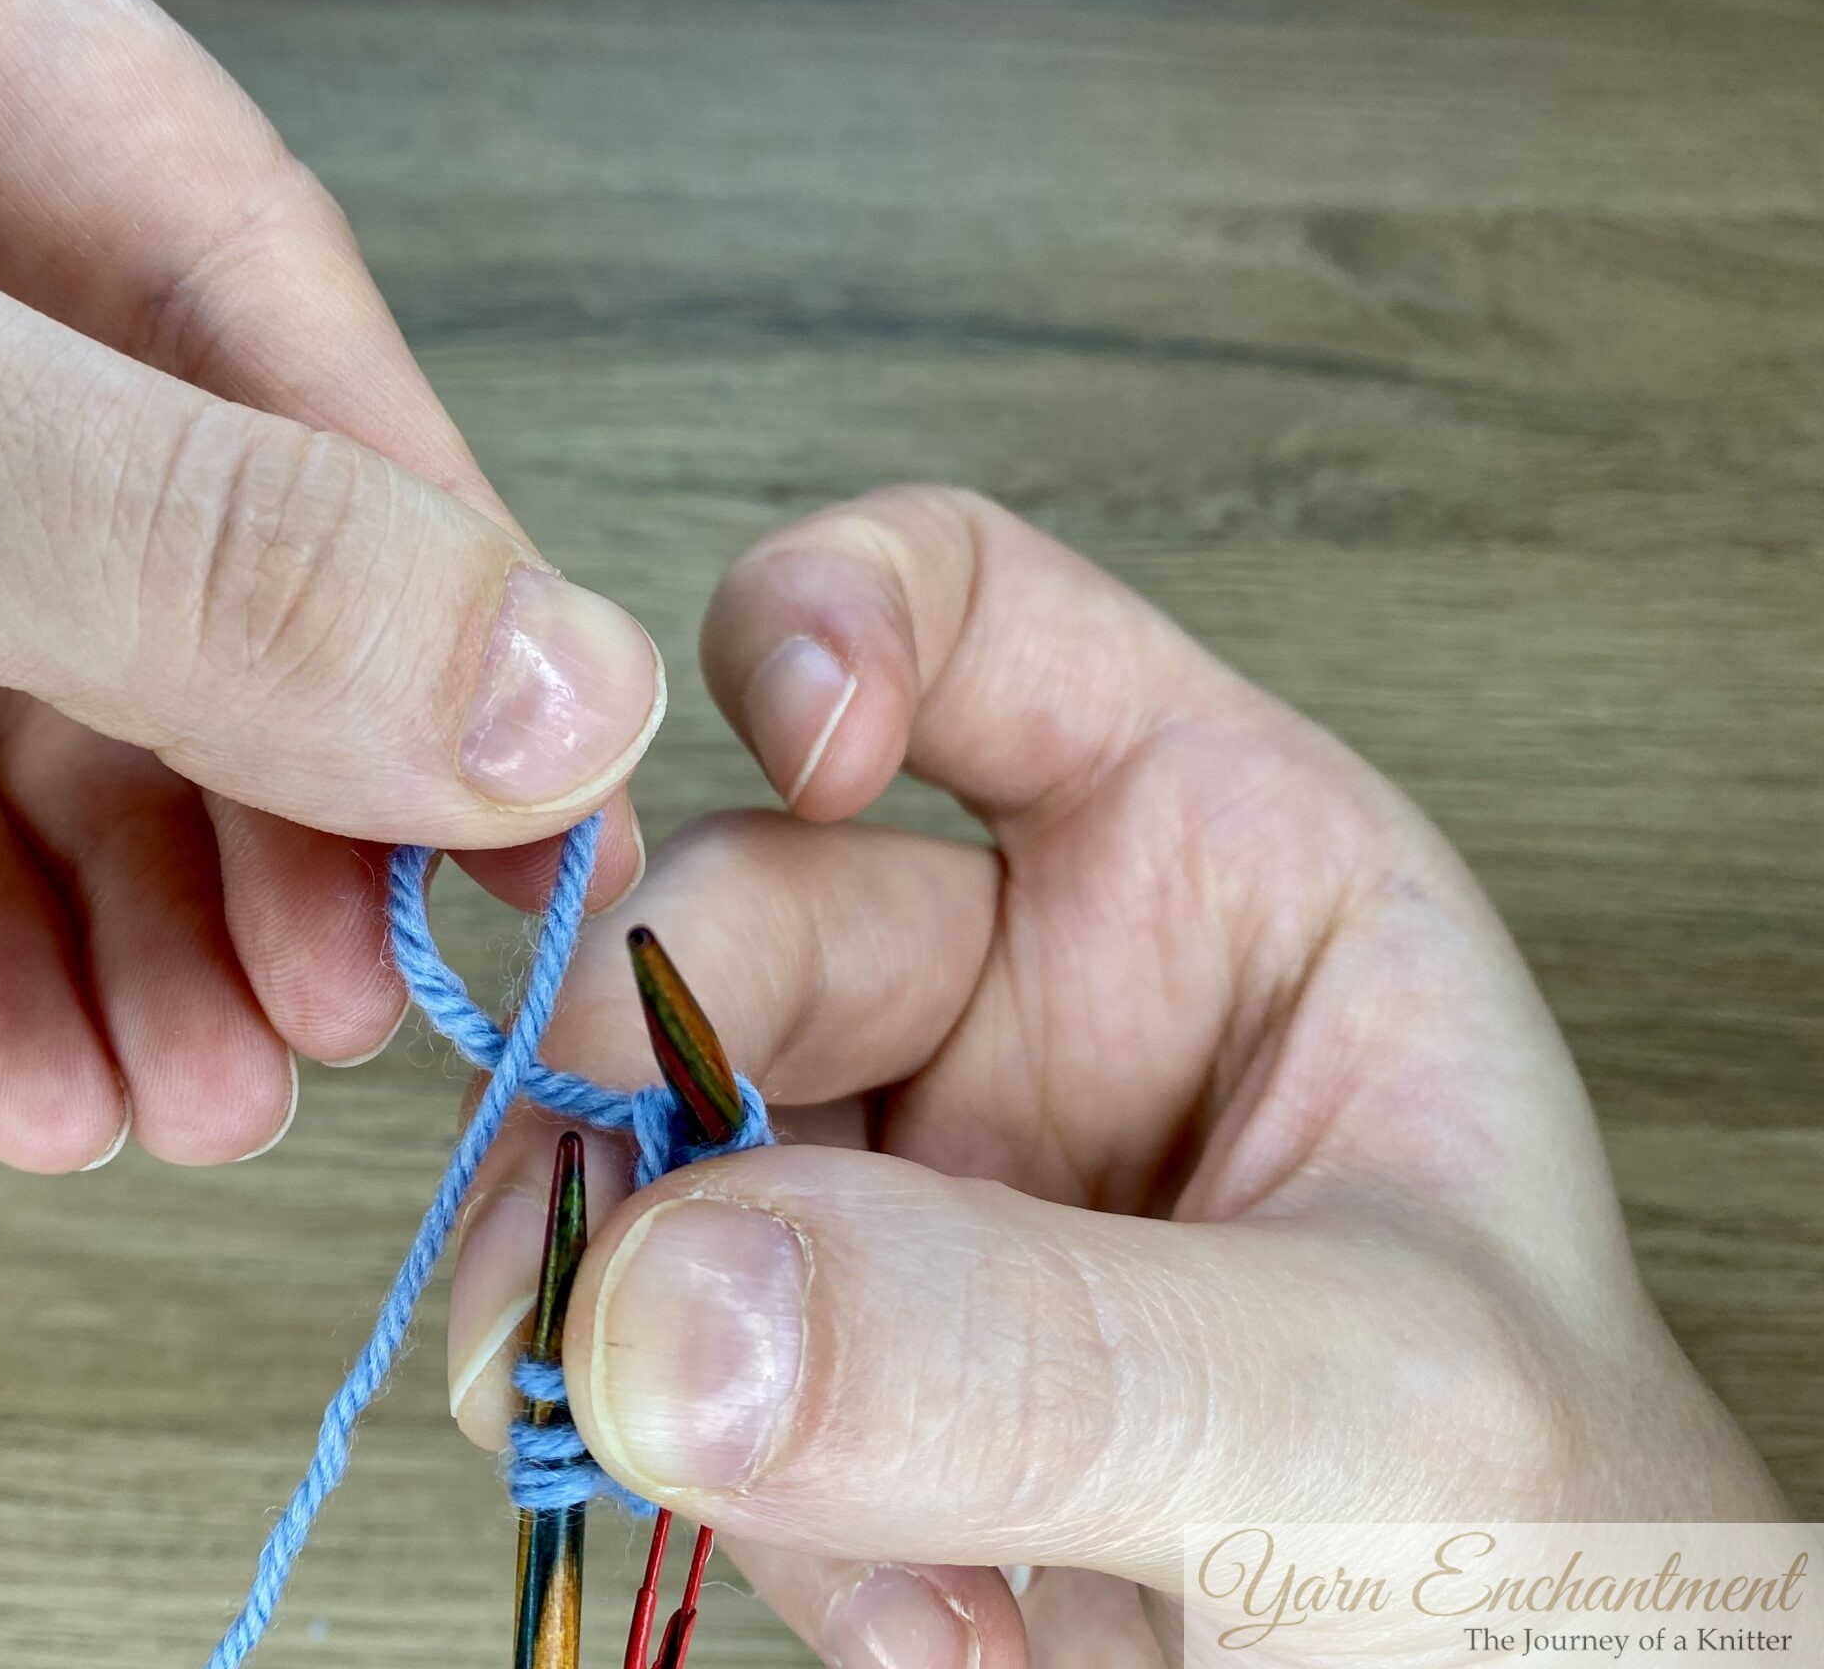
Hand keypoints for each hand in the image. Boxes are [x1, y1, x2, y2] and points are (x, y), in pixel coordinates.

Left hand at [0, 0, 656, 1171]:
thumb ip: (157, 530)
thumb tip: (537, 676)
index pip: (237, 277)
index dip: (401, 552)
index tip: (520, 791)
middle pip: (173, 505)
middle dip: (270, 777)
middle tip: (379, 985)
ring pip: (56, 686)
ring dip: (154, 912)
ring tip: (217, 1083)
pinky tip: (51, 1075)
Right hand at [447, 486, 1782, 1666]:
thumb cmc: (1573, 1575)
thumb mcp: (1374, 1426)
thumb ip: (1046, 1347)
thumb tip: (674, 1297)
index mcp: (1216, 875)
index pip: (978, 623)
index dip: (845, 620)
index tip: (796, 748)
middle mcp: (1035, 998)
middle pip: (752, 905)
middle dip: (655, 1052)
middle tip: (615, 1228)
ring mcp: (911, 1190)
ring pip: (653, 1141)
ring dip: (625, 1302)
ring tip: (681, 1459)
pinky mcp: (827, 1376)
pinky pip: (660, 1361)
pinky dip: (718, 1493)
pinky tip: (918, 1620)